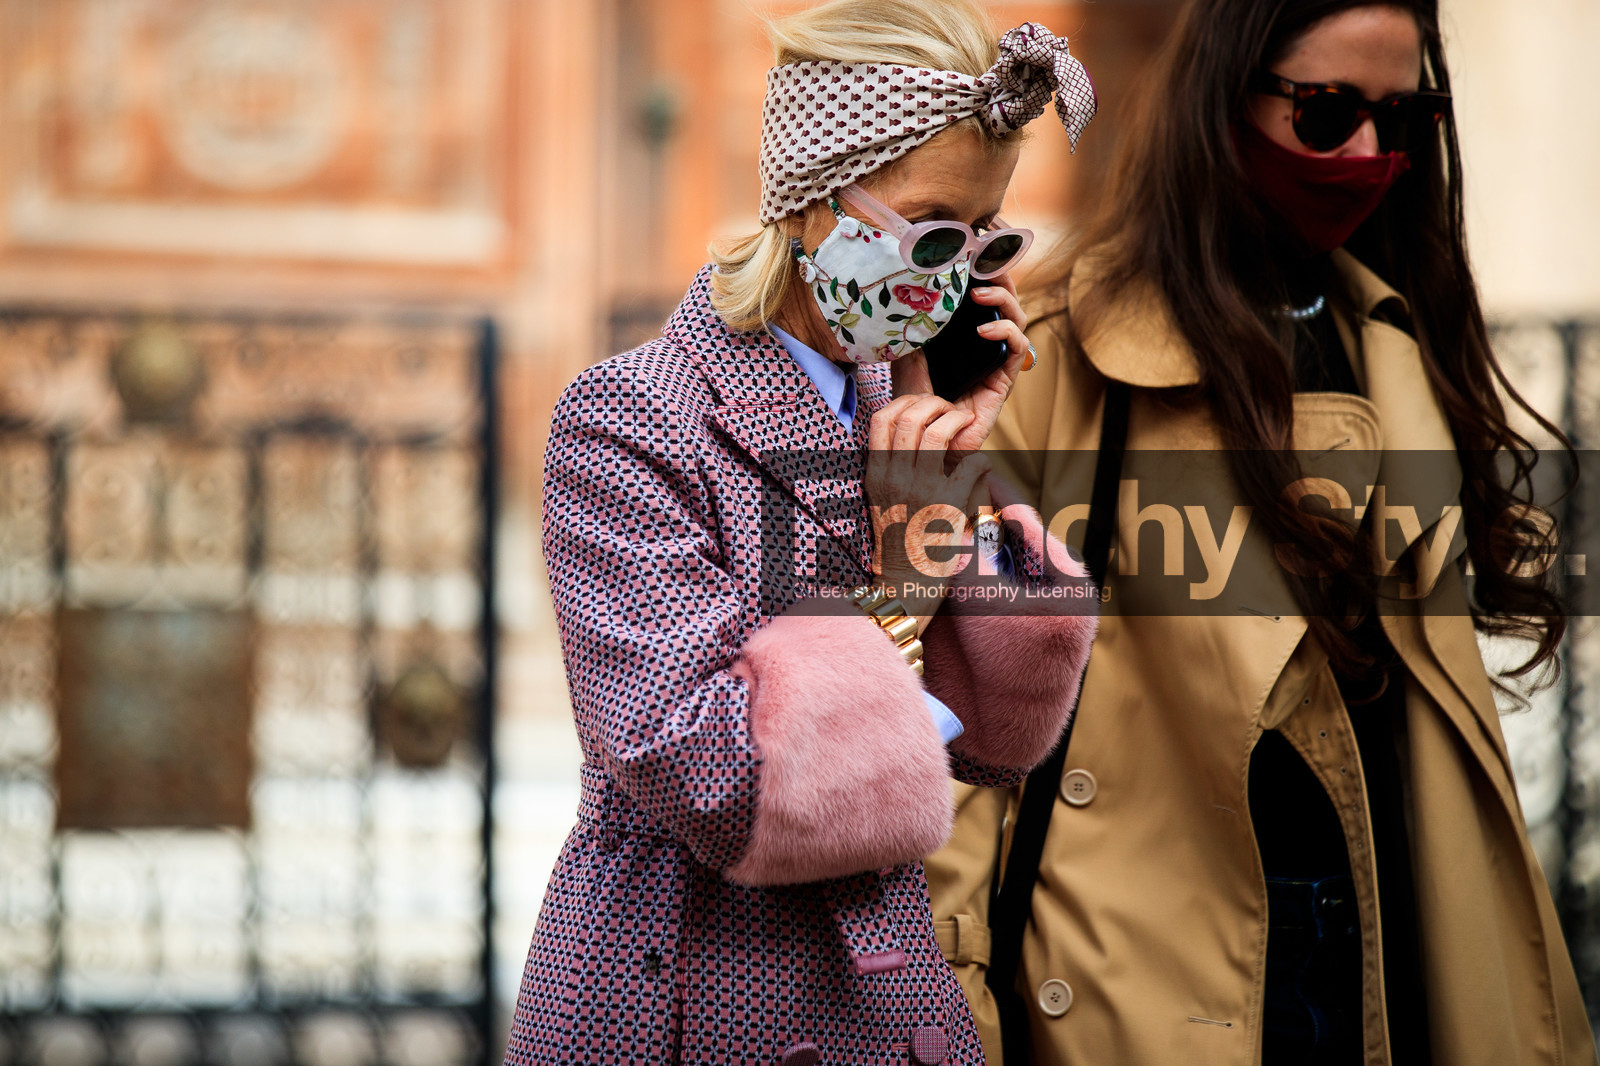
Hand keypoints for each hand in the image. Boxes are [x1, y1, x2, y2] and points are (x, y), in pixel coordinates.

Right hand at [864, 394, 992, 632]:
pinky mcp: (949, 504)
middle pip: (910, 417)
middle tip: (949, 410)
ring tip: (966, 424)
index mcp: (877, 475)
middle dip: (934, 403)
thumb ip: (893, 467)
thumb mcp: (882, 500)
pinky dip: (981, 460)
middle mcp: (895, 478)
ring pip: (939, 431)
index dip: (904, 401)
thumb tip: (918, 435)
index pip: (881, 419)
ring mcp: (921, 490)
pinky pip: (971, 463)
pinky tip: (980, 468)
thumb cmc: (898, 541)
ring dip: (958, 420)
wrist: (906, 583)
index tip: (921, 404)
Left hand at [890, 272, 1030, 455]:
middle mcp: (986, 342)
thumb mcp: (905, 353)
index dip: (984, 266)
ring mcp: (998, 359)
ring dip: (1003, 299)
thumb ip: (911, 326)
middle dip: (999, 272)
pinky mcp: (1004, 380)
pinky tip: (985, 328)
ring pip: (1017, 318)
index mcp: (966, 331)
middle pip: (1005, 298)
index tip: (974, 242)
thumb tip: (908, 292)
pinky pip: (1018, 350)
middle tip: (985, 255)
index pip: (982, 291)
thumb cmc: (914, 398)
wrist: (922, 438)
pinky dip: (1006, 332)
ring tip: (980, 292)